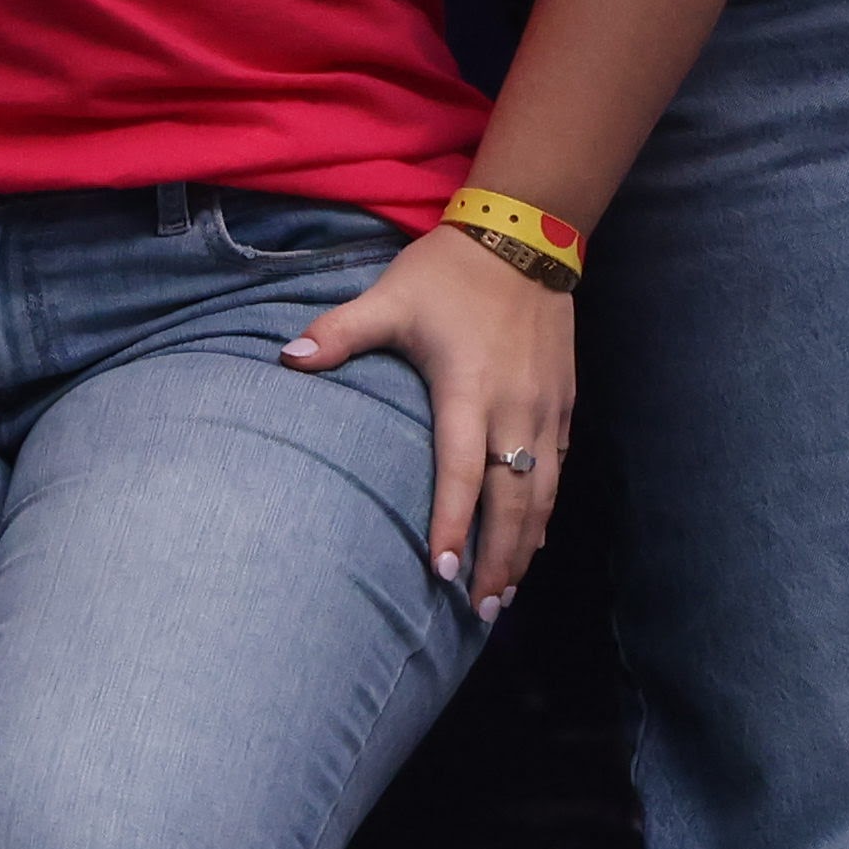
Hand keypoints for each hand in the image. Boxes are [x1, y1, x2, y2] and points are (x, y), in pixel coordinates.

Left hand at [290, 220, 571, 616]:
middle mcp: (515, 409)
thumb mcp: (390, 298)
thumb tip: (285, 358)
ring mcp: (546, 409)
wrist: (526, 238)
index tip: (440, 571)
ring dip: (525, 547)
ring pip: (541, 494)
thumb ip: (339, 332)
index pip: (462, 473)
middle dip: (498, 560)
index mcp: (469, 390)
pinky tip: (532, 541)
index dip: (452, 524)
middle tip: (480, 610)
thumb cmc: (450, 273)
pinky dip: (544, 512)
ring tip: (504, 594)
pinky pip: (557, 471)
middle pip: (512, 501)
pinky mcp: (563, 403)